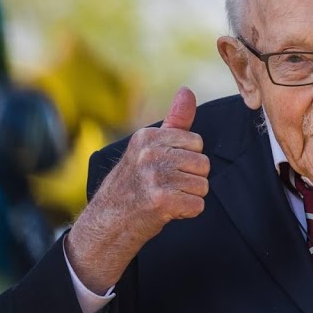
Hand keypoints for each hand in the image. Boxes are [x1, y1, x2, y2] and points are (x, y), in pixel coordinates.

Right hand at [65, 87, 209, 291]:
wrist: (109, 221)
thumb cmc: (133, 183)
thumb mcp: (149, 147)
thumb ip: (174, 121)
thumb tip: (187, 91)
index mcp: (147, 137)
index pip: (197, 142)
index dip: (188, 159)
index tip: (167, 168)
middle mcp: (150, 154)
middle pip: (203, 164)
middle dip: (191, 179)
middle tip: (167, 186)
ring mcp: (155, 177)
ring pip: (203, 186)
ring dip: (189, 197)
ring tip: (167, 198)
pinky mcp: (162, 201)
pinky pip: (198, 205)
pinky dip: (187, 212)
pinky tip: (168, 211)